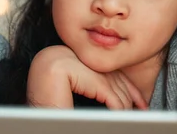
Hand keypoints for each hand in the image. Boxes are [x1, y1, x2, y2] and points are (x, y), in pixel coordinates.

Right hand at [27, 45, 147, 109]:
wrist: (35, 124)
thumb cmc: (54, 113)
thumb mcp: (79, 95)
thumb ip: (94, 84)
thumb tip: (125, 90)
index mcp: (58, 55)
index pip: (97, 65)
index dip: (120, 82)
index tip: (136, 98)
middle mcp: (56, 52)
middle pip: (101, 70)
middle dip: (125, 91)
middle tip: (141, 106)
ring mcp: (57, 58)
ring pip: (103, 79)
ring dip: (121, 100)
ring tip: (131, 114)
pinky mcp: (62, 69)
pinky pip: (99, 86)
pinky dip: (115, 103)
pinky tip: (121, 114)